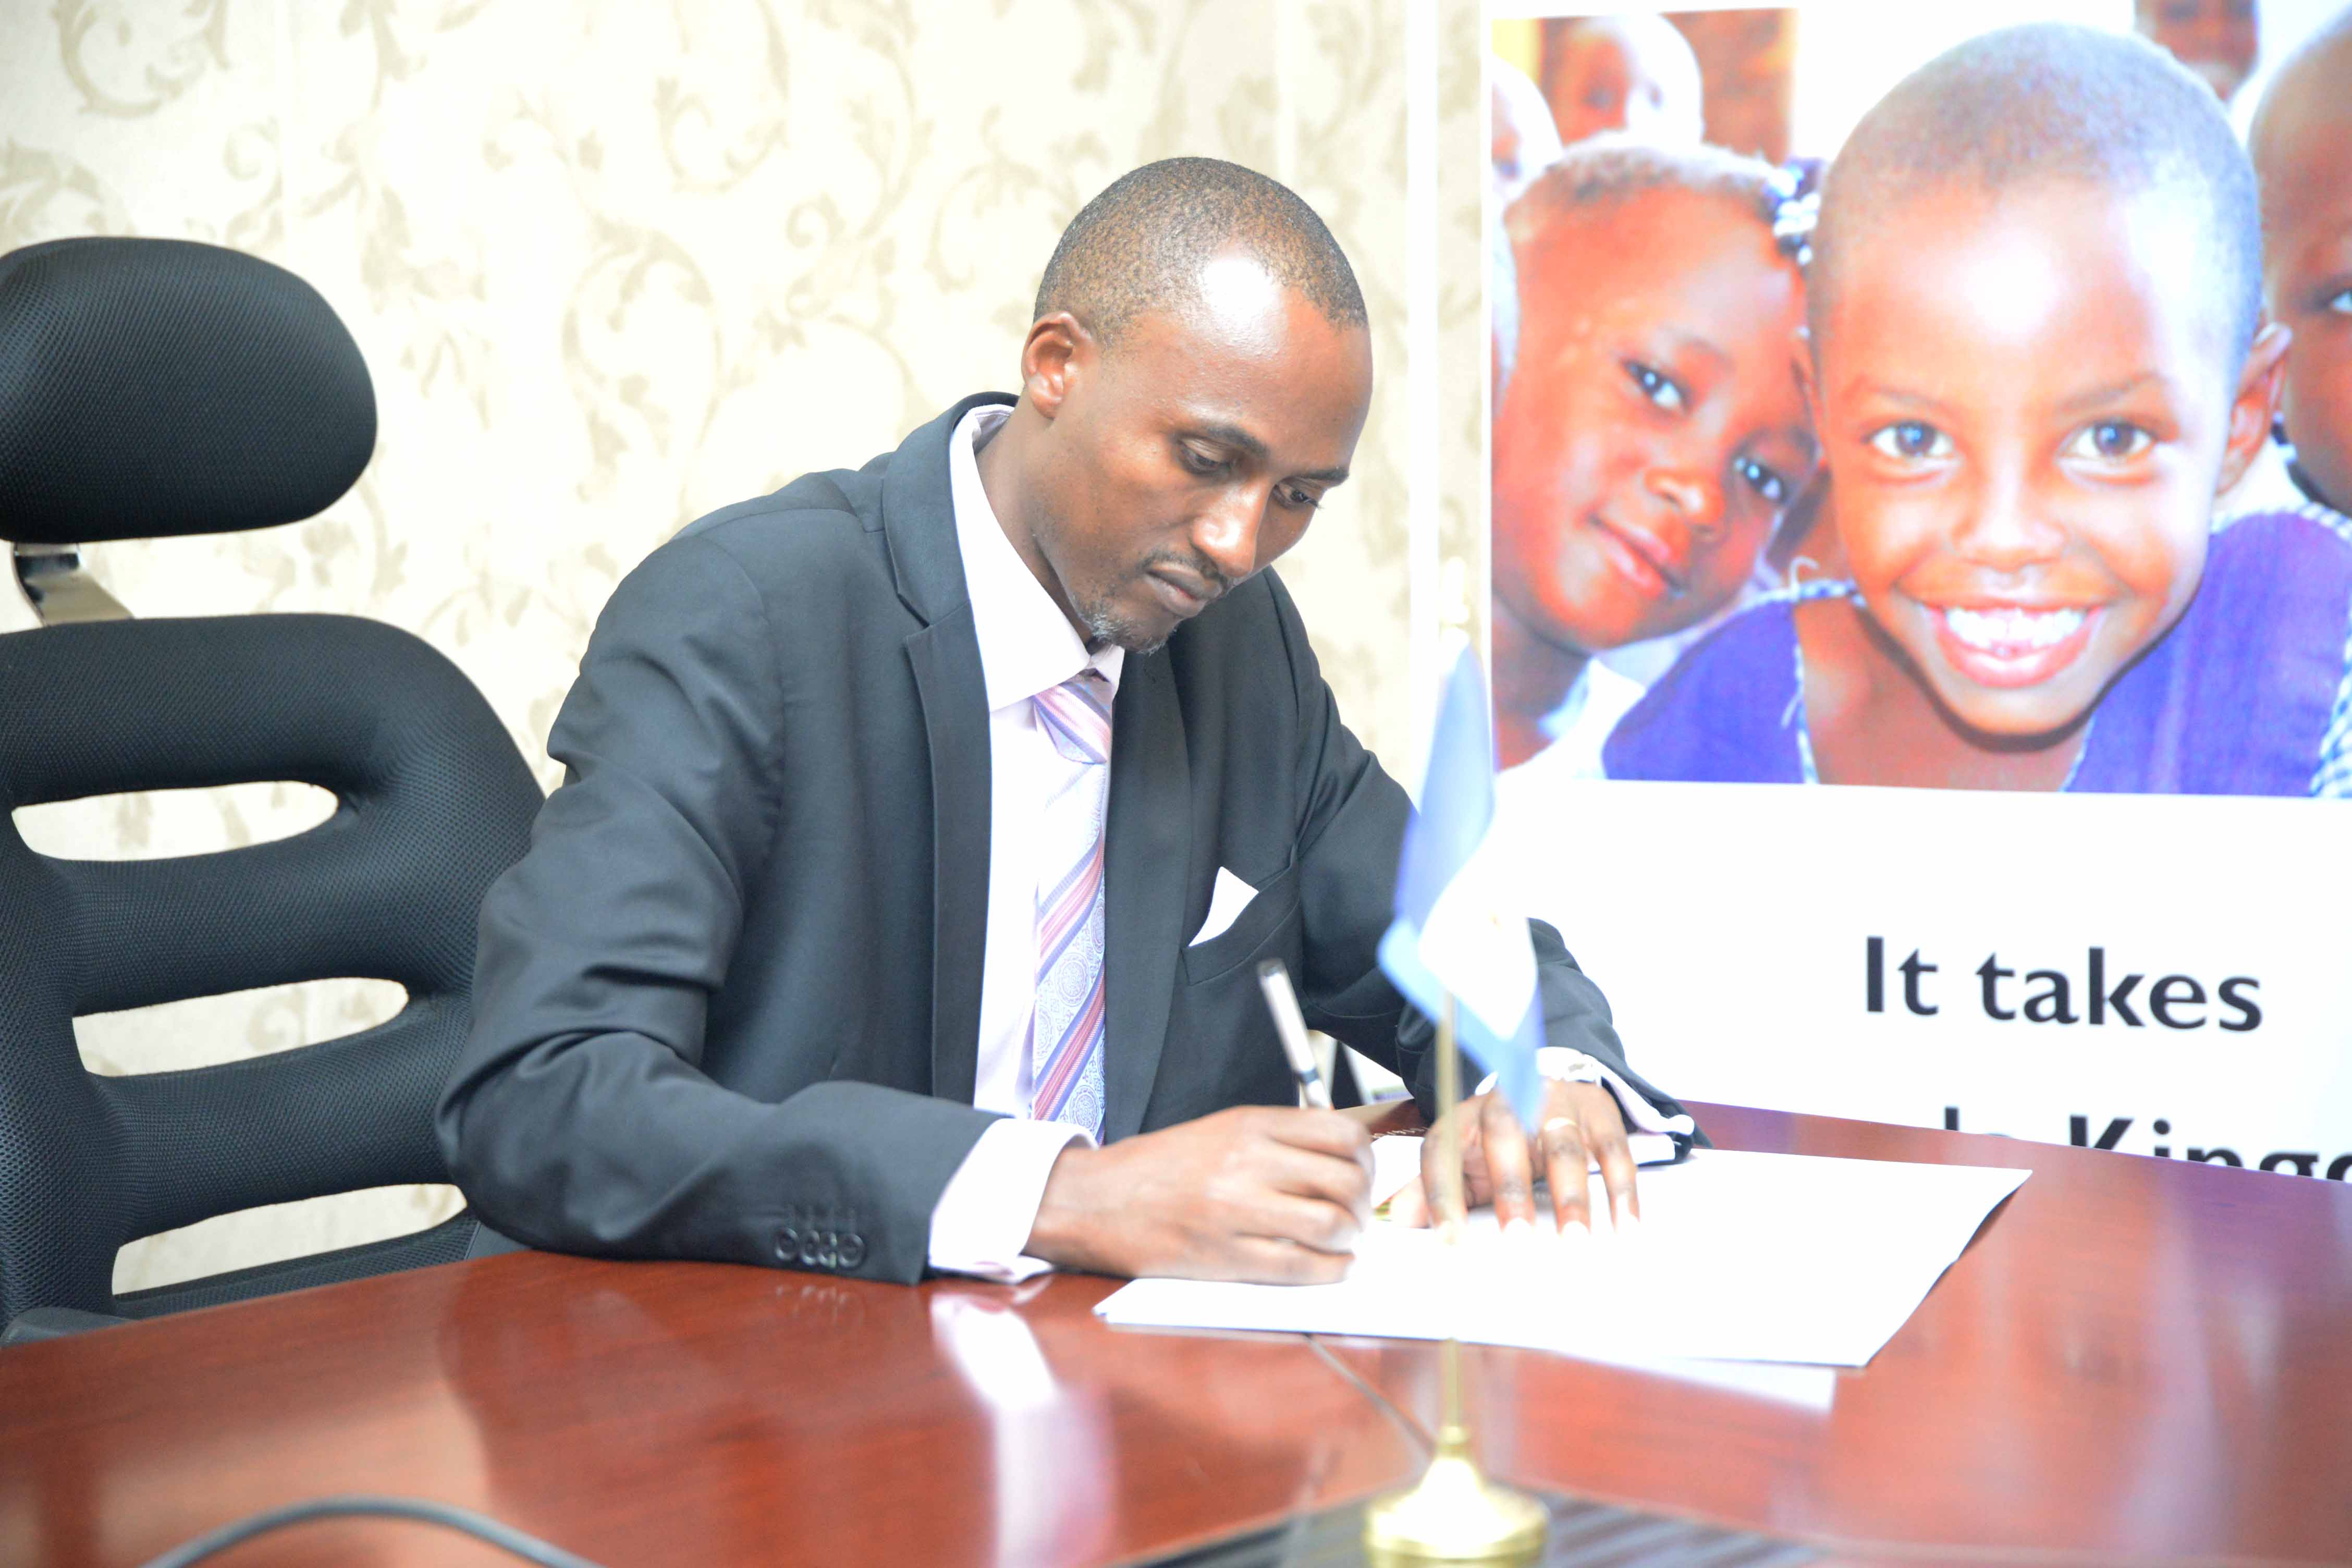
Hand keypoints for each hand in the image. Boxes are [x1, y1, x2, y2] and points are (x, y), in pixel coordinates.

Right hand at [1023, 1106, 1372, 1282]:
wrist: (1093, 1199)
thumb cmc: (1158, 1168)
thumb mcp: (1220, 1131)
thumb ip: (1276, 1139)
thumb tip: (1340, 1158)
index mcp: (1249, 1124)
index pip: (1341, 1133)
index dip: (1366, 1160)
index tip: (1362, 1175)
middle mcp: (1247, 1161)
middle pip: (1344, 1180)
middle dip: (1363, 1205)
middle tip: (1355, 1216)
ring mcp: (1235, 1209)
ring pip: (1331, 1224)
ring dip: (1350, 1240)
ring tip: (1341, 1244)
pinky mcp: (1224, 1256)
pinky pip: (1300, 1266)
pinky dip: (1330, 1271)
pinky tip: (1330, 1267)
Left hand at [1388, 1079, 1636, 1235]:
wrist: (1549, 1083)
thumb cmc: (1500, 1139)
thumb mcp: (1465, 1160)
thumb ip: (1435, 1188)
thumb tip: (1400, 1219)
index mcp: (1464, 1117)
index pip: (1443, 1151)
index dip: (1442, 1195)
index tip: (1449, 1241)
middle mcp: (1508, 1101)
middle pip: (1505, 1137)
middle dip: (1511, 1191)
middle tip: (1518, 1242)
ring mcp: (1557, 1103)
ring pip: (1563, 1147)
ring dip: (1571, 1198)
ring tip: (1577, 1243)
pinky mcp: (1598, 1112)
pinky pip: (1613, 1150)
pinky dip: (1621, 1191)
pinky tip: (1626, 1228)